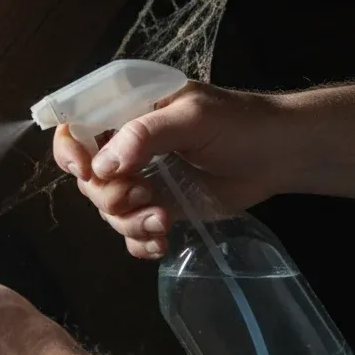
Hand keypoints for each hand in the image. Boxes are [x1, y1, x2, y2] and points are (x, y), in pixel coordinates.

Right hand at [53, 81, 292, 258]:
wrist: (282, 156)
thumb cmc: (241, 124)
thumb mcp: (193, 118)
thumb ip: (145, 136)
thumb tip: (101, 167)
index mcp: (127, 111)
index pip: (76, 126)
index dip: (72, 151)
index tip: (90, 173)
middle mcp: (126, 145)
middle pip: (89, 178)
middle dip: (111, 196)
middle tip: (146, 197)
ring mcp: (141, 178)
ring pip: (108, 208)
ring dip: (129, 221)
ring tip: (163, 221)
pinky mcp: (157, 207)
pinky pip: (130, 231)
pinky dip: (139, 241)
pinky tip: (160, 243)